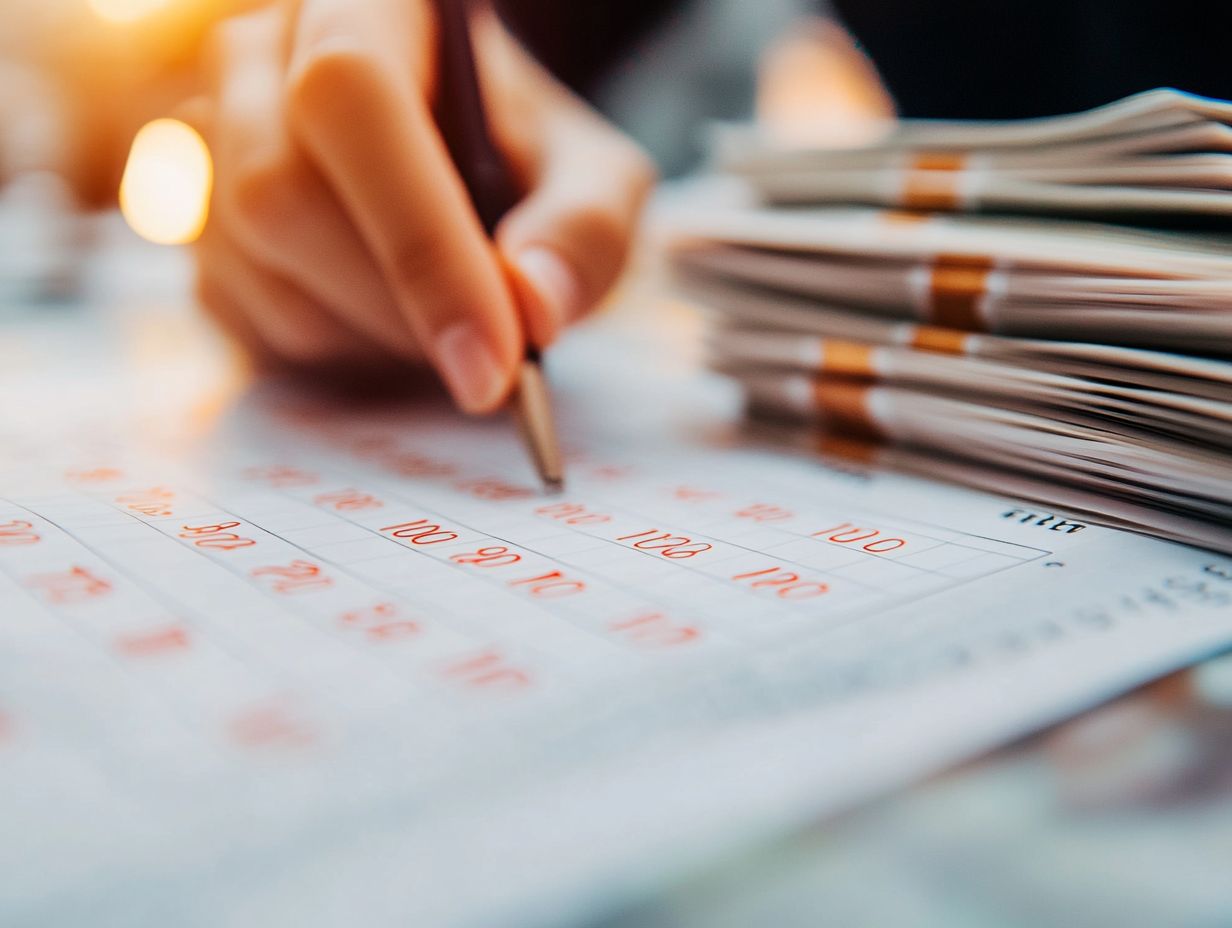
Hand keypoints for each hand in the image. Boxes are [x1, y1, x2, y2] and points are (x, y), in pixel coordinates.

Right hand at [195, 0, 655, 410]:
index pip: (350, 95)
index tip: (492, 356)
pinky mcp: (200, 234)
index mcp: (364, 1)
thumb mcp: (589, 175)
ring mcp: (208, 143)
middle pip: (281, 194)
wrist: (458, 166)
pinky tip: (390, 314)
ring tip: (445, 315)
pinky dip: (341, 348)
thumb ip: (584, 226)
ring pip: (261, 270)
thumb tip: (534, 307)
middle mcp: (259, 54)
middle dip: (400, 303)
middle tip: (487, 349)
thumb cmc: (522, 158)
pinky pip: (250, 320)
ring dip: (374, 332)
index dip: (420, 238)